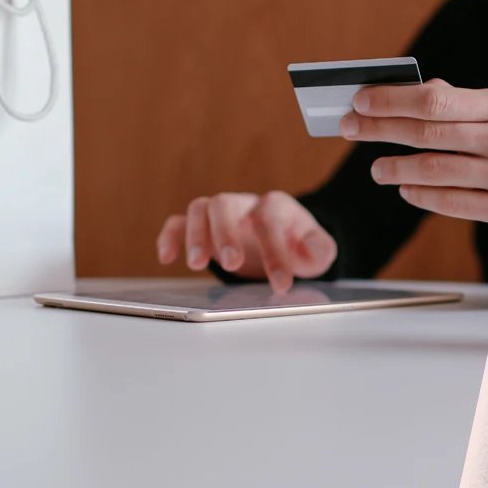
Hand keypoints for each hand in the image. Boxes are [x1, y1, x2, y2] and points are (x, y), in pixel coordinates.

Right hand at [156, 191, 336, 292]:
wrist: (285, 239)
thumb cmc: (299, 245)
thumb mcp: (319, 250)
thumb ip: (320, 248)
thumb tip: (310, 249)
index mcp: (277, 206)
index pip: (271, 221)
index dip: (275, 252)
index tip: (280, 284)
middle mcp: (245, 204)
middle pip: (226, 204)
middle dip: (226, 233)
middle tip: (231, 264)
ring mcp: (222, 213)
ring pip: (201, 208)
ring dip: (196, 234)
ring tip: (197, 265)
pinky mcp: (203, 226)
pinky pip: (178, 221)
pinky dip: (170, 236)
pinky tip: (167, 257)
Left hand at [339, 79, 487, 236]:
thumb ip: (457, 102)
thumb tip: (408, 88)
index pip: (434, 98)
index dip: (391, 99)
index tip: (359, 101)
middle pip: (426, 132)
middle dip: (380, 129)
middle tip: (350, 128)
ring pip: (433, 170)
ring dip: (395, 168)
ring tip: (376, 169)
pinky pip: (449, 202)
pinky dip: (420, 195)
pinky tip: (405, 189)